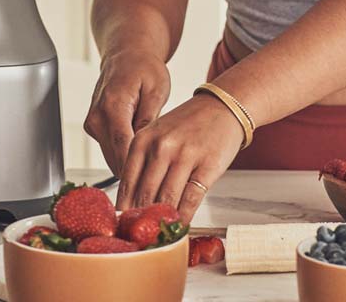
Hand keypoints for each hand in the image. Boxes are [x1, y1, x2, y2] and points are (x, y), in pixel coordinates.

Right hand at [83, 48, 170, 176]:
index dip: (137, 171)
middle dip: (137, 175)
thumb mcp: (157, 89)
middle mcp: (97, 116)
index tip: (151, 188)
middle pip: (115, 158)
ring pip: (112, 158)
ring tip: (156, 174)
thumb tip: (147, 150)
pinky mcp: (94, 127)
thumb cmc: (144, 68)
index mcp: (113, 105)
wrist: (126, 54)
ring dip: (131, 168)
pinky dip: (125, 157)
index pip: (123, 146)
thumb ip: (149, 119)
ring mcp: (93, 123)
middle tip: (160, 190)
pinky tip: (145, 158)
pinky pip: (110, 150)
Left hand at [116, 94, 244, 223]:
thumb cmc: (187, 124)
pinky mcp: (208, 165)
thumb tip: (131, 202)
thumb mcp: (157, 134)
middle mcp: (161, 147)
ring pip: (167, 200)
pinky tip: (181, 224)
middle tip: (140, 238)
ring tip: (160, 234)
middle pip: (145, 195)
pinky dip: (184, 217)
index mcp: (143, 139)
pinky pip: (190, 200)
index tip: (123, 227)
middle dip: (142, 220)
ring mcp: (185, 155)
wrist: (222, 106)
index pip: (127, 184)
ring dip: (163, 222)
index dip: (124, 210)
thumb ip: (143, 163)